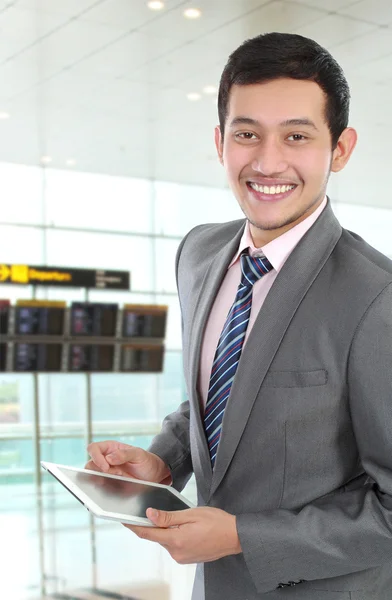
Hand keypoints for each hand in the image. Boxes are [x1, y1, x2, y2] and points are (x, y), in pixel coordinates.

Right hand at [85, 440, 170, 483]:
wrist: (154, 475)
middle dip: (99, 471)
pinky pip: (100, 488)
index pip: (93, 448)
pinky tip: (115, 487)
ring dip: (102, 480)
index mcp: (110, 448)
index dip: (95, 457)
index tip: (106, 466)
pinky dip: (105, 489)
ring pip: (93, 477)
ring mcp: (107, 473)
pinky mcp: (109, 485)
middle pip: (90, 465)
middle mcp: (105, 460)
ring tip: (117, 480)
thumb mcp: (139, 454)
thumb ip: (124, 454)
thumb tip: (109, 458)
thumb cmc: (146, 460)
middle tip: (115, 474)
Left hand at [125, 507, 241, 563]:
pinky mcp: (187, 558)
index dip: (134, 526)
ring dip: (168, 529)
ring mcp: (182, 557)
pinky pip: (175, 545)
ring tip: (182, 518)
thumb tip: (150, 515)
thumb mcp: (191, 514)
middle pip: (157, 537)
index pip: (148, 533)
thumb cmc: (216, 522)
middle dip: (155, 524)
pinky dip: (175, 535)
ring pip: (166, 540)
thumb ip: (168, 516)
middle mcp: (176, 552)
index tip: (124, 519)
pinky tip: (186, 527)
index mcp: (176, 540)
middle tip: (158, 510)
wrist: (235, 536)